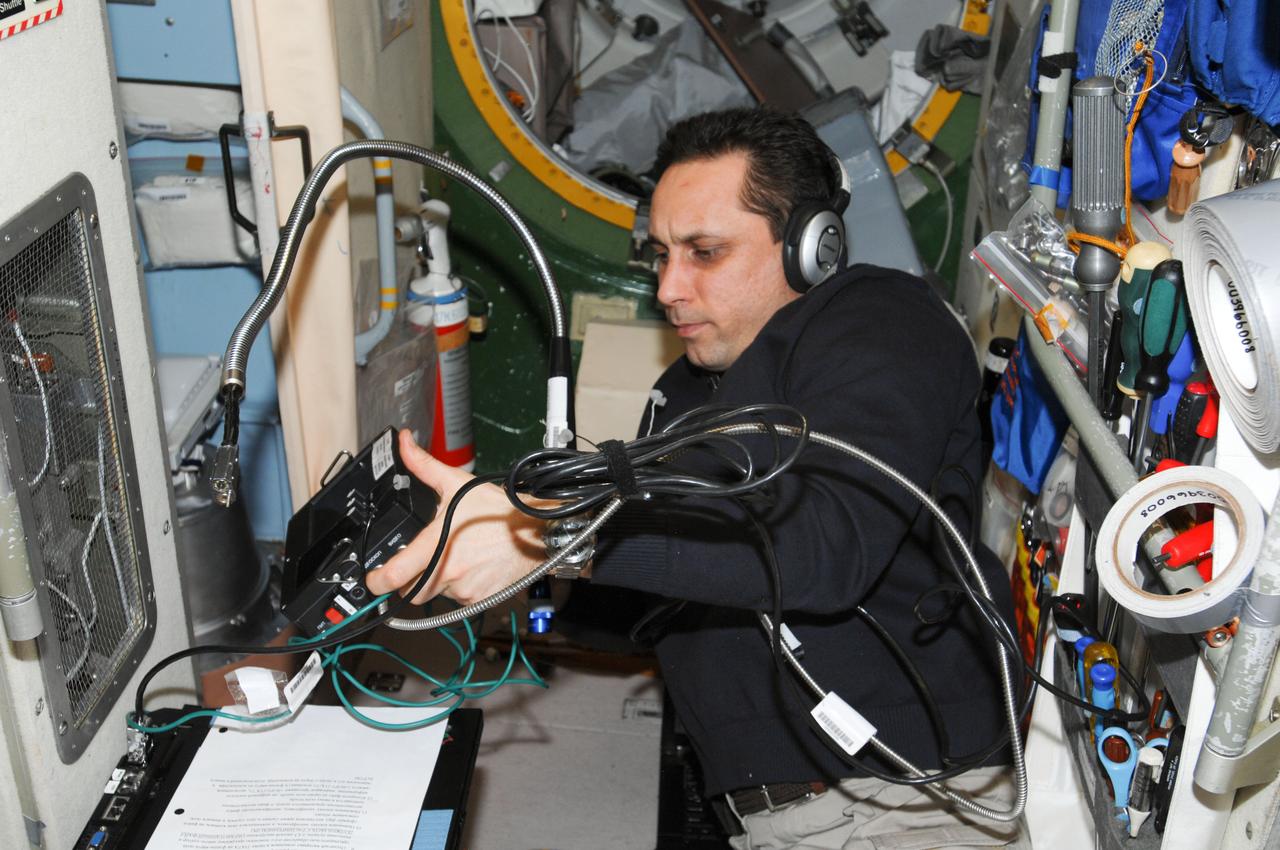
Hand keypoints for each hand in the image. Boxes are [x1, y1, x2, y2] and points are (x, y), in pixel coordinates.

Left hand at [364, 431, 547, 605]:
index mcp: (436, 545)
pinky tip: (471, 565)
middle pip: (411, 590)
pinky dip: (459, 585)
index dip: (376, 582)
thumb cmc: (501, 510)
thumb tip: (404, 444)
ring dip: (437, 579)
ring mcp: (464, 589)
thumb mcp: (458, 484)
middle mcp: (448, 571)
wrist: (539, 532)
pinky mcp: (478, 600)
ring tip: (455, 555)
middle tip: (419, 561)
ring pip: (436, 593)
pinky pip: (458, 599)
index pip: (395, 577)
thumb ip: (424, 465)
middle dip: (410, 578)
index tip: (373, 579)